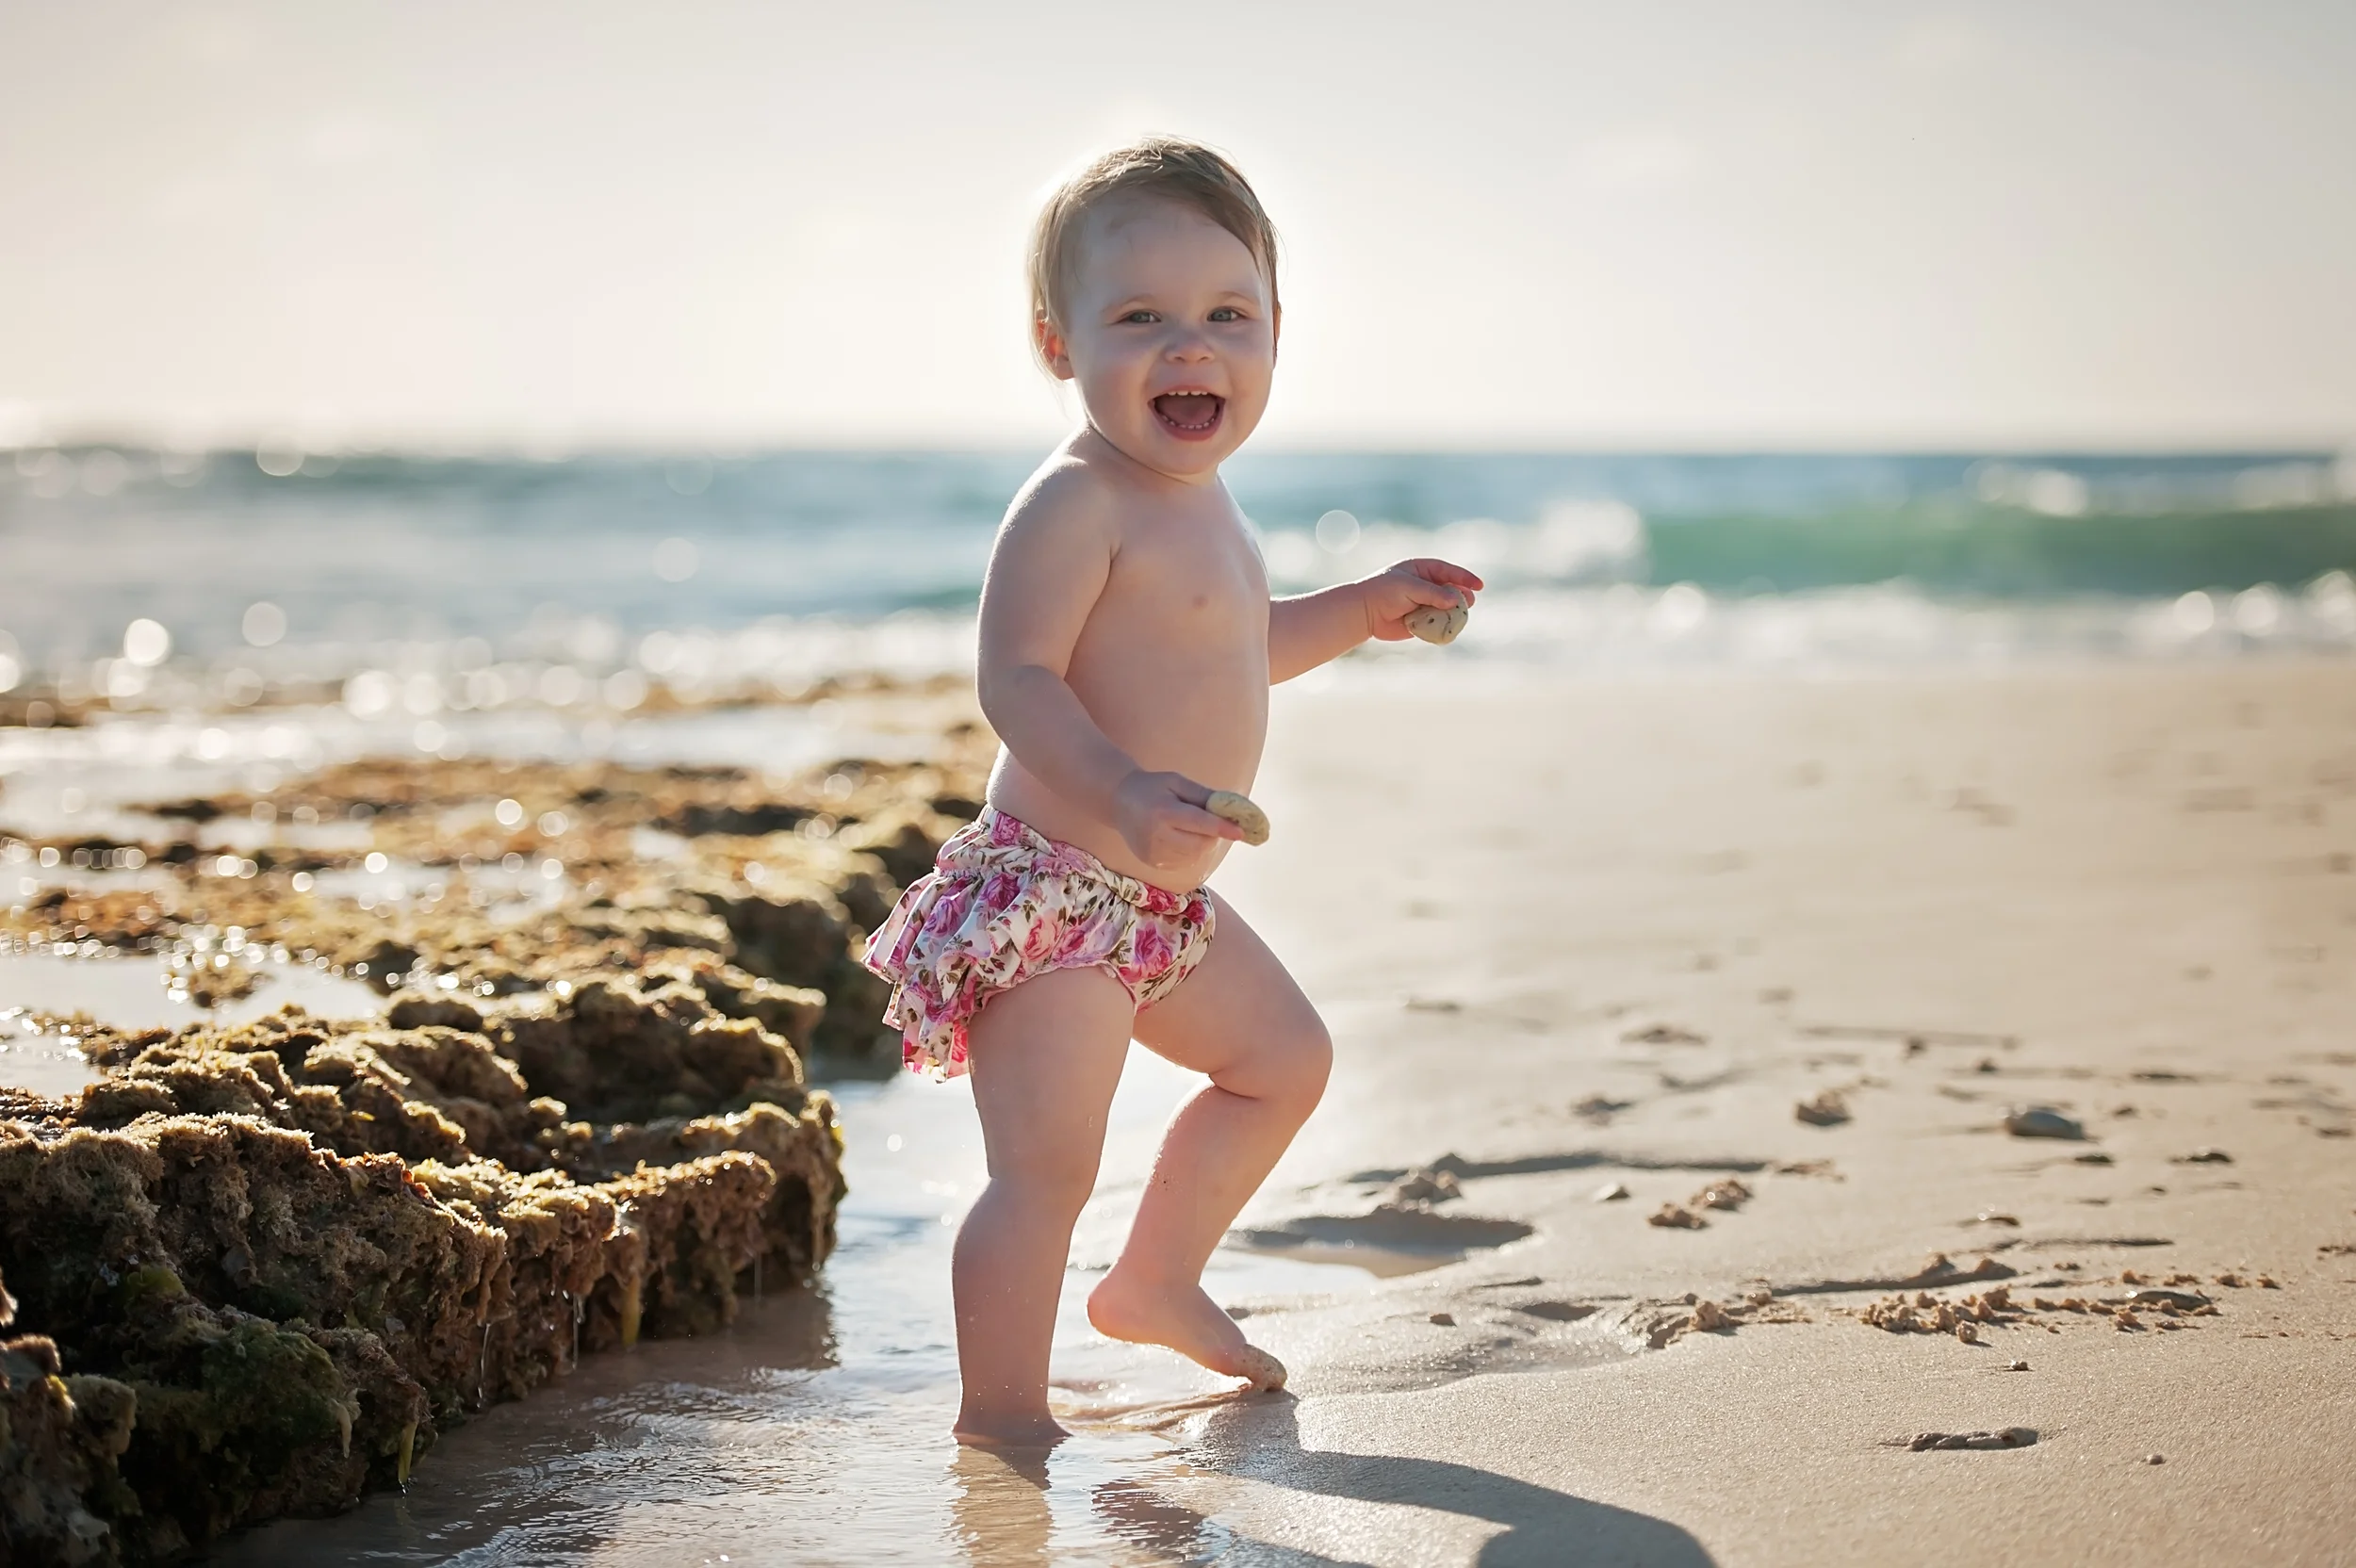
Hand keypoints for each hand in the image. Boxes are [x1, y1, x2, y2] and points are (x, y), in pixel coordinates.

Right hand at [1113, 769, 1239, 867]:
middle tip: (1211, 822)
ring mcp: (1153, 853)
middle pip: (1199, 844)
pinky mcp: (1152, 863)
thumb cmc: (1152, 788)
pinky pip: (1183, 862)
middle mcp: (1157, 836)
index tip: (1241, 832)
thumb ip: (1203, 795)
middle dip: (1213, 835)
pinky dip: (1191, 852)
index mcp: (1163, 811)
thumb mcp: (1177, 782)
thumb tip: (1231, 808)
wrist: (1118, 802)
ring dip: (1203, 844)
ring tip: (1192, 828)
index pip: (1199, 823)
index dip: (1221, 828)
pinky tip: (1180, 838)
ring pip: (1194, 856)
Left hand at [1358, 558, 1484, 641]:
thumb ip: (1433, 593)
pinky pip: (1437, 622)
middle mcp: (1423, 586)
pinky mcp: (1419, 620)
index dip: (1464, 577)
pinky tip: (1448, 627)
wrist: (1364, 613)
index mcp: (1420, 570)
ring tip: (1460, 615)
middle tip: (1469, 602)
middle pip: (1449, 589)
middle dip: (1461, 595)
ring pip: (1445, 607)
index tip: (1479, 585)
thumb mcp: (1409, 587)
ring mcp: (1422, 603)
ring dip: (1454, 612)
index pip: (1447, 570)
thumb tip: (1455, 599)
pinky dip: (1443, 625)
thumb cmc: (1383, 592)